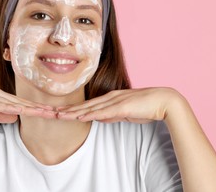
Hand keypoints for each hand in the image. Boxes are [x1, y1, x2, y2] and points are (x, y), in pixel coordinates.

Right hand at [0, 83, 56, 122]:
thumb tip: (15, 118)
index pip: (19, 102)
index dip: (34, 107)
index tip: (48, 112)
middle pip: (21, 101)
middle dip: (38, 107)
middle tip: (55, 112)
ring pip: (13, 103)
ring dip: (30, 108)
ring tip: (45, 112)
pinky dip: (10, 108)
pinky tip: (21, 110)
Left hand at [57, 87, 182, 122]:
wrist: (163, 101)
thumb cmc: (145, 107)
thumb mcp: (124, 113)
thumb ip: (111, 114)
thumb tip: (99, 118)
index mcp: (110, 98)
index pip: (88, 105)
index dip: (73, 109)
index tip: (60, 112)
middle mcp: (109, 97)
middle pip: (84, 105)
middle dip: (68, 109)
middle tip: (52, 113)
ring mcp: (115, 101)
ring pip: (90, 108)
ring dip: (74, 112)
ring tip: (60, 115)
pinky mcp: (121, 106)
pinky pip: (103, 112)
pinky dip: (90, 114)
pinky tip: (80, 116)